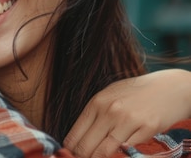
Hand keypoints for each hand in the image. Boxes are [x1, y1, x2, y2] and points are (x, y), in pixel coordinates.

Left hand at [63, 68, 190, 157]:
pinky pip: (127, 149)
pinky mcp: (147, 129)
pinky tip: (118, 151)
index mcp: (97, 102)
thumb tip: (76, 137)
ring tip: (97, 157)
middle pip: (87, 145)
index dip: (71, 148)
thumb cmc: (134, 93)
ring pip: (104, 151)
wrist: (168, 88)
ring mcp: (129, 120)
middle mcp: (111, 111)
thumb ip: (94, 114)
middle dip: (83, 156)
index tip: (72, 153)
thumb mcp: (109, 96)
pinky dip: (121, 153)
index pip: (75, 134)